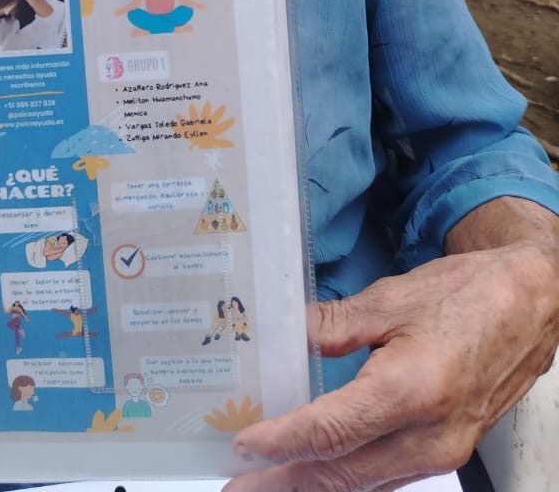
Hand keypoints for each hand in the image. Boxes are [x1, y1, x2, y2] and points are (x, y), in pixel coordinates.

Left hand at [224, 241, 558, 490]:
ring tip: (268, 481)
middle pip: (342, 473)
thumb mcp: (389, 299)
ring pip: (365, 483)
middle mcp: (430, 434)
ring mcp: (444, 450)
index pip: (330, 433)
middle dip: (285, 482)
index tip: (244, 444)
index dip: (281, 443)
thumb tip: (284, 337)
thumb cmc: (468, 296)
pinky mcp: (449, 451)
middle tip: (239, 484)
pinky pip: (389, 475)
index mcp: (411, 390)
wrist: (530, 305)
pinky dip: (348, 477)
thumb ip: (332, 325)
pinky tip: (318, 471)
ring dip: (313, 485)